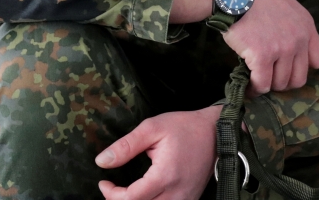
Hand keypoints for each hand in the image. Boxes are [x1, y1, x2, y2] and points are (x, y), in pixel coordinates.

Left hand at [95, 105, 221, 199]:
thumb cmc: (185, 127)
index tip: (104, 182)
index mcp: (165, 176)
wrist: (217, 132)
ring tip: (126, 193)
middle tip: (113, 189)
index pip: (130, 199)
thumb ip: (126, 146)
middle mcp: (176, 194)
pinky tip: (144, 195)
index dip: (111, 194)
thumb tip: (101, 161)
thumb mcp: (152, 128)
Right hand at [223, 0, 318, 96]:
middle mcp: (298, 40)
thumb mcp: (288, 6)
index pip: (318, 61)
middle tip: (270, 77)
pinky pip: (262, 84)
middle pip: (298, 78)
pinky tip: (249, 85)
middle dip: (284, 81)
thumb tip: (293, 48)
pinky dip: (255, 88)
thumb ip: (296, 26)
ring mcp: (282, 49)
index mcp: (306, 27)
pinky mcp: (262, 56)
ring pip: (280, 83)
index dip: (302, 68)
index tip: (288, 68)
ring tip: (257, 79)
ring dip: (268, 84)